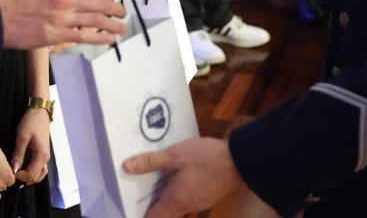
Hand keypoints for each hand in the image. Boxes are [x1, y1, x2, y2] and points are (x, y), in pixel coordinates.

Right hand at [0, 0, 126, 48]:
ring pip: (97, 20)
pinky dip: (101, 38)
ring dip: (114, 25)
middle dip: (117, 9)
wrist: (1, 20)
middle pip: (102, 3)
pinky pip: (85, 36)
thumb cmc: (23, 2)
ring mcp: (62, 17)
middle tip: (123, 13)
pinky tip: (110, 39)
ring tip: (122, 28)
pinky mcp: (57, 35)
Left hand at [12, 108, 51, 184]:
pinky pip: (40, 168)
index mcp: (41, 155)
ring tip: (19, 174)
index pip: (31, 174)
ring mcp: (46, 156)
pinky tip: (25, 169)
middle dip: (25, 178)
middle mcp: (46, 158)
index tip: (11, 171)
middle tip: (14, 172)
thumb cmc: (30, 123)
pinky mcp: (43, 153)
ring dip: (30, 177)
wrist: (39, 112)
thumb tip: (14, 170)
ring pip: (40, 174)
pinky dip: (34, 172)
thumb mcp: (22, 138)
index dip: (20, 176)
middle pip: (37, 176)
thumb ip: (18, 155)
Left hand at [123, 137, 248, 216]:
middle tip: (137, 187)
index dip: (139, 215)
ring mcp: (198, 204)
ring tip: (153, 177)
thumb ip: (151, 161)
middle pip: (162, 213)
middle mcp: (186, 207)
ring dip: (164, 195)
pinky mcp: (205, 197)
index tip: (129, 205)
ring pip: (174, 206)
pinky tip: (174, 174)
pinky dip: (176, 191)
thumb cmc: (206, 158)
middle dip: (149, 203)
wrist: (240, 160)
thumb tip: (126, 167)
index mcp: (175, 200)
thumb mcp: (176, 154)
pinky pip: (185, 199)